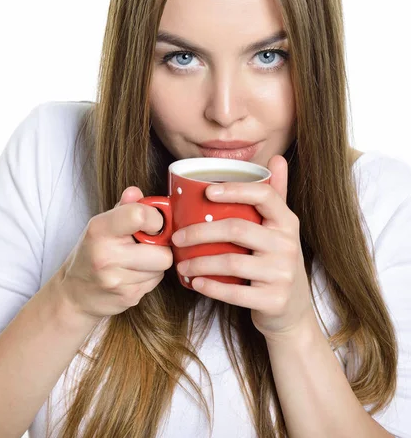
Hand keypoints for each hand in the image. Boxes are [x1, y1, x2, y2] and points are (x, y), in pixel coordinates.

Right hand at [58, 187, 172, 319]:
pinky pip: (156, 281)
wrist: (73, 294)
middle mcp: (106, 255)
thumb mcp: (101, 225)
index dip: (155, 218)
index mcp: (99, 230)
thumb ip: (122, 207)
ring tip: (137, 260)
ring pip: (162, 267)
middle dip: (160, 247)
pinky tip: (133, 273)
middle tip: (146, 244)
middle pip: (162, 252)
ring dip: (155, 263)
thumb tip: (136, 192)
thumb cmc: (91, 253)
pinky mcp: (127, 297)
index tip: (151, 222)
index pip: (139, 215)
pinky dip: (150, 276)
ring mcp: (117, 280)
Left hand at [171, 155, 314, 339]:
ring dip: (199, 262)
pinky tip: (195, 283)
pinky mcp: (274, 300)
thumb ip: (275, 194)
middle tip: (178, 237)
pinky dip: (211, 287)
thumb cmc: (277, 260)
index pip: (264, 196)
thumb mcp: (281, 228)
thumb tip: (276, 158)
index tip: (207, 192)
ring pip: (231, 262)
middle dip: (201, 232)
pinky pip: (235, 292)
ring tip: (181, 263)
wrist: (292, 311)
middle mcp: (288, 245)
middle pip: (237, 229)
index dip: (235, 190)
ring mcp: (283, 274)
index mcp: (287, 222)